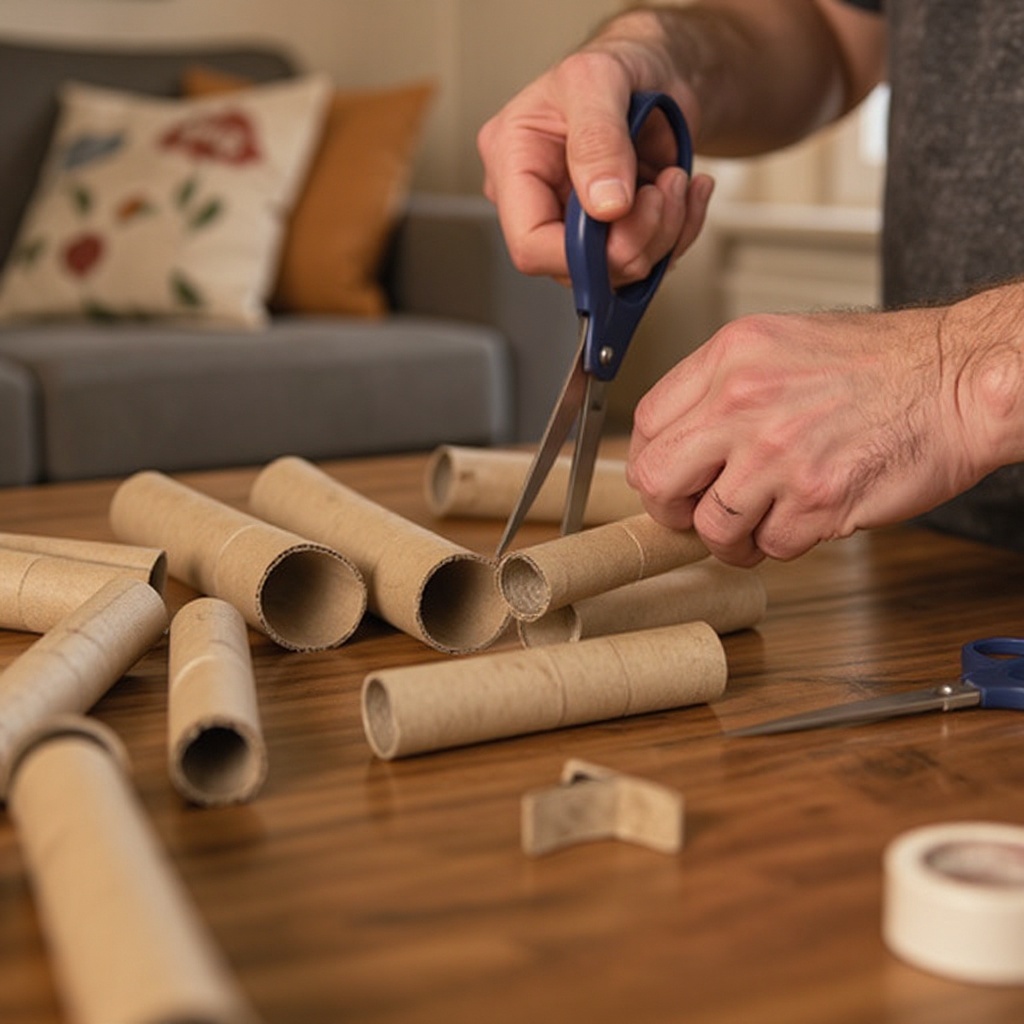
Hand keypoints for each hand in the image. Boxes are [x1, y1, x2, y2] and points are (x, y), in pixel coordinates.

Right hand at [477, 49, 714, 285]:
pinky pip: (647, 262)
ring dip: (665, 233)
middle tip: (663, 190)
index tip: (623, 213)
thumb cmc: (617, 64)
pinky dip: (680, 233)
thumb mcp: (598, 78)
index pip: (529, 243)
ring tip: (676, 181)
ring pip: (617, 272)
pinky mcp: (611, 236)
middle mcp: (539, 201)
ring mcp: (576, 224)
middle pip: (577, 266)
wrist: (657, 71)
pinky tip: (685, 192)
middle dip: (635, 238)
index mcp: (513, 163)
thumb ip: (597, 139)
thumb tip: (604, 205)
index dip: (579, 250)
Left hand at [626, 305, 1010, 565]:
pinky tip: (804, 517)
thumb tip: (679, 440)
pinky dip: (783, 543)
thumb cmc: (880, 365)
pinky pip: (770, 547)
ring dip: (732, 538)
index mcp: (730, 358)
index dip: (652, 461)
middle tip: (696, 512)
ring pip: (712, 527)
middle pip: (657, 480)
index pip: (646, 425)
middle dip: (672, 509)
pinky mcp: (816, 500)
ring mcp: (779, 455)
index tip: (670, 478)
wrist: (957, 380)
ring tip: (760, 522)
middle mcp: (744, 403)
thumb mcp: (781, 344)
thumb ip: (721, 388)